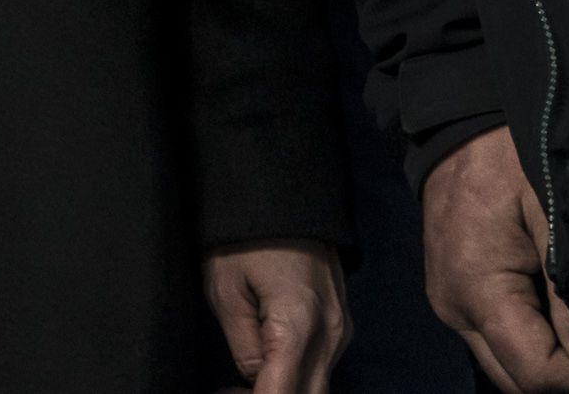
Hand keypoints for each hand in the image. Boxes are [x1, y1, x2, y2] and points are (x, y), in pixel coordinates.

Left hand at [206, 239, 350, 392]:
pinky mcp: (341, 324)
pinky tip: (264, 370)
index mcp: (300, 326)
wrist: (282, 193)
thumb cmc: (245, 237)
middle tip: (231, 391)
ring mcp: (342, 330)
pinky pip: (321, 365)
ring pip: (318, 386)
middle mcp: (331, 334)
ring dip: (283, 390)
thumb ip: (244, 347)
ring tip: (240, 384)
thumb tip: (254, 380)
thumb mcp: (226, 290)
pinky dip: (295, 376)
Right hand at [424, 127, 568, 390]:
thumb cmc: (509, 158)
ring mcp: (451, 306)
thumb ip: (568, 289)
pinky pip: (497, 344)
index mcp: (475, 289)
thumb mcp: (549, 213)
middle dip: (568, 381)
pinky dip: (532, 347)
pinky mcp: (455, 297)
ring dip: (549, 366)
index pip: (534, 372)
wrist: (457, 125)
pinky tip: (563, 326)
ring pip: (505, 368)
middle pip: (516, 382)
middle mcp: (454, 310)